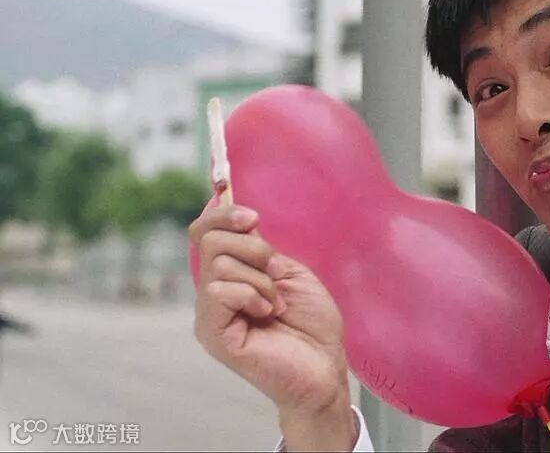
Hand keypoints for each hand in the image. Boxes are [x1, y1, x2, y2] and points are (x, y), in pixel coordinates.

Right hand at [190, 204, 358, 450]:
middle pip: (210, 241)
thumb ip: (255, 245)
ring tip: (276, 305)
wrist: (325, 365)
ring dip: (261, 279)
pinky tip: (267, 315)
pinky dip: (253, 296)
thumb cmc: (311, 323)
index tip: (253, 218)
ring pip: (220, 265)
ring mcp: (209, 314)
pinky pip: (220, 292)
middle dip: (254, 249)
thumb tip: (223, 203)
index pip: (204, 232)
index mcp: (229, 275)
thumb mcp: (287, 270)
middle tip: (275, 272)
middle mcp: (212, 293)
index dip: (222, 214)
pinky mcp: (213, 334)